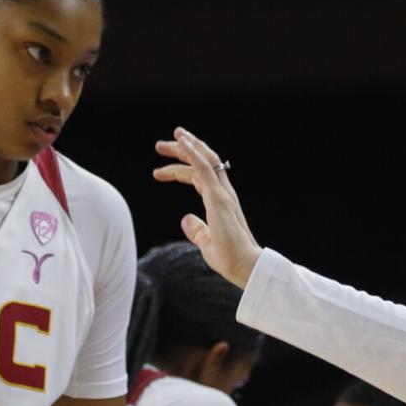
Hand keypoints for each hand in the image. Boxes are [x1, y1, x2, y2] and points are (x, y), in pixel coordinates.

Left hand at [153, 127, 262, 288]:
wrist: (245, 265)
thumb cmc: (230, 258)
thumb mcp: (206, 243)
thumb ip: (197, 230)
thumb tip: (185, 219)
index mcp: (220, 202)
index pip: (199, 177)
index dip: (181, 169)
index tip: (160, 171)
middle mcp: (223, 193)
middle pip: (203, 162)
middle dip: (183, 150)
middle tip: (161, 146)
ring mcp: (222, 194)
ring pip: (204, 160)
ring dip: (186, 147)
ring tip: (168, 139)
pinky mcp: (218, 197)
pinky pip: (204, 168)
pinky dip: (193, 153)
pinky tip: (182, 142)